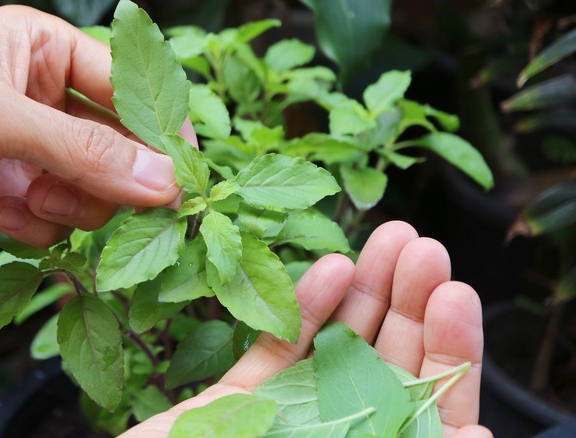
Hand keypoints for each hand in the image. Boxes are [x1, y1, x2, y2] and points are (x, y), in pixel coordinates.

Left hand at [0, 6, 190, 245]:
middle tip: (127, 206)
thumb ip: (82, 152)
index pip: (126, 86)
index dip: (159, 128)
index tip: (184, 172)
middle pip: (114, 147)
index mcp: (41, 51)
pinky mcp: (0, 196)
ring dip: (72, 205)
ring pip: (88, 190)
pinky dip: (37, 227)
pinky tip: (3, 215)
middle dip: (117, 179)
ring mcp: (19, 151)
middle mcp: (38, 99)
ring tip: (32, 197)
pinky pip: (50, 220)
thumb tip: (163, 181)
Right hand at [123, 221, 491, 436]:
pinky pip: (278, 350)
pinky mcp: (240, 401)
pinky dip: (303, 309)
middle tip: (421, 244)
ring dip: (365, 290)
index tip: (453, 293)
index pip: (434, 408)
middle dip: (409, 301)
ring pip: (339, 346)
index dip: (452, 350)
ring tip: (389, 236)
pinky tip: (328, 267)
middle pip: (390, 364)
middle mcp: (339, 437)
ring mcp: (290, 418)